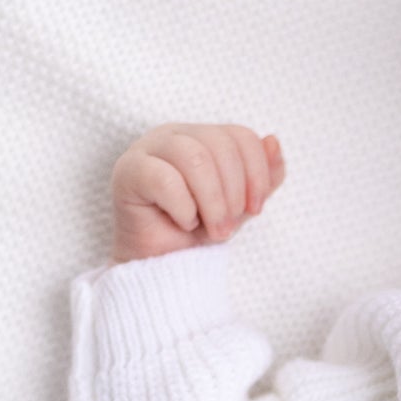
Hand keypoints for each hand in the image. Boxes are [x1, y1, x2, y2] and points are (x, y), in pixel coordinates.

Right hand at [110, 123, 285, 264]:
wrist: (164, 264)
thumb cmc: (199, 230)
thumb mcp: (241, 205)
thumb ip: (263, 178)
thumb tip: (273, 142)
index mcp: (202, 137)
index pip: (240, 136)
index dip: (257, 173)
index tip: (256, 209)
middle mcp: (174, 135)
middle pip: (219, 144)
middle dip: (234, 193)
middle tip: (229, 227)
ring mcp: (147, 149)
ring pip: (194, 158)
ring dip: (213, 203)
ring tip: (213, 230)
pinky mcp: (128, 172)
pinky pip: (164, 179)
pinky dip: (184, 208)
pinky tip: (183, 222)